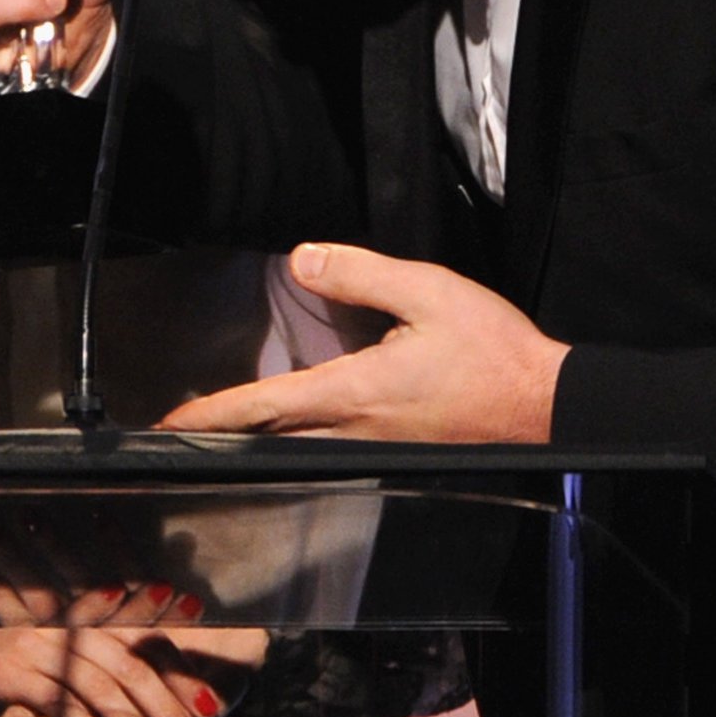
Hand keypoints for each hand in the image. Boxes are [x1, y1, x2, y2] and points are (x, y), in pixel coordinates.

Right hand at [0, 602, 211, 716]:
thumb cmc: (2, 664)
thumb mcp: (54, 664)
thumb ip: (94, 677)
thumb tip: (137, 713)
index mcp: (83, 621)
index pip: (142, 642)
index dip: (177, 671)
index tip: (212, 704)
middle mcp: (66, 627)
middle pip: (130, 666)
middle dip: (167, 704)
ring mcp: (40, 647)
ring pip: (100, 687)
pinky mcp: (12, 673)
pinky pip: (58, 703)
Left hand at [158, 241, 568, 440]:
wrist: (546, 406)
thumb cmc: (492, 350)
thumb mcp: (428, 291)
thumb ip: (360, 275)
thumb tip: (301, 261)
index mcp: (354, 393)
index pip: (263, 406)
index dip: (212, 414)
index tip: (169, 423)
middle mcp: (354, 433)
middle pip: (269, 441)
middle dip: (220, 438)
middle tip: (178, 432)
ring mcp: (374, 452)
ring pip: (295, 452)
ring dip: (254, 444)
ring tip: (219, 430)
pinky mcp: (394, 455)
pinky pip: (326, 454)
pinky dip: (292, 446)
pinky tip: (286, 434)